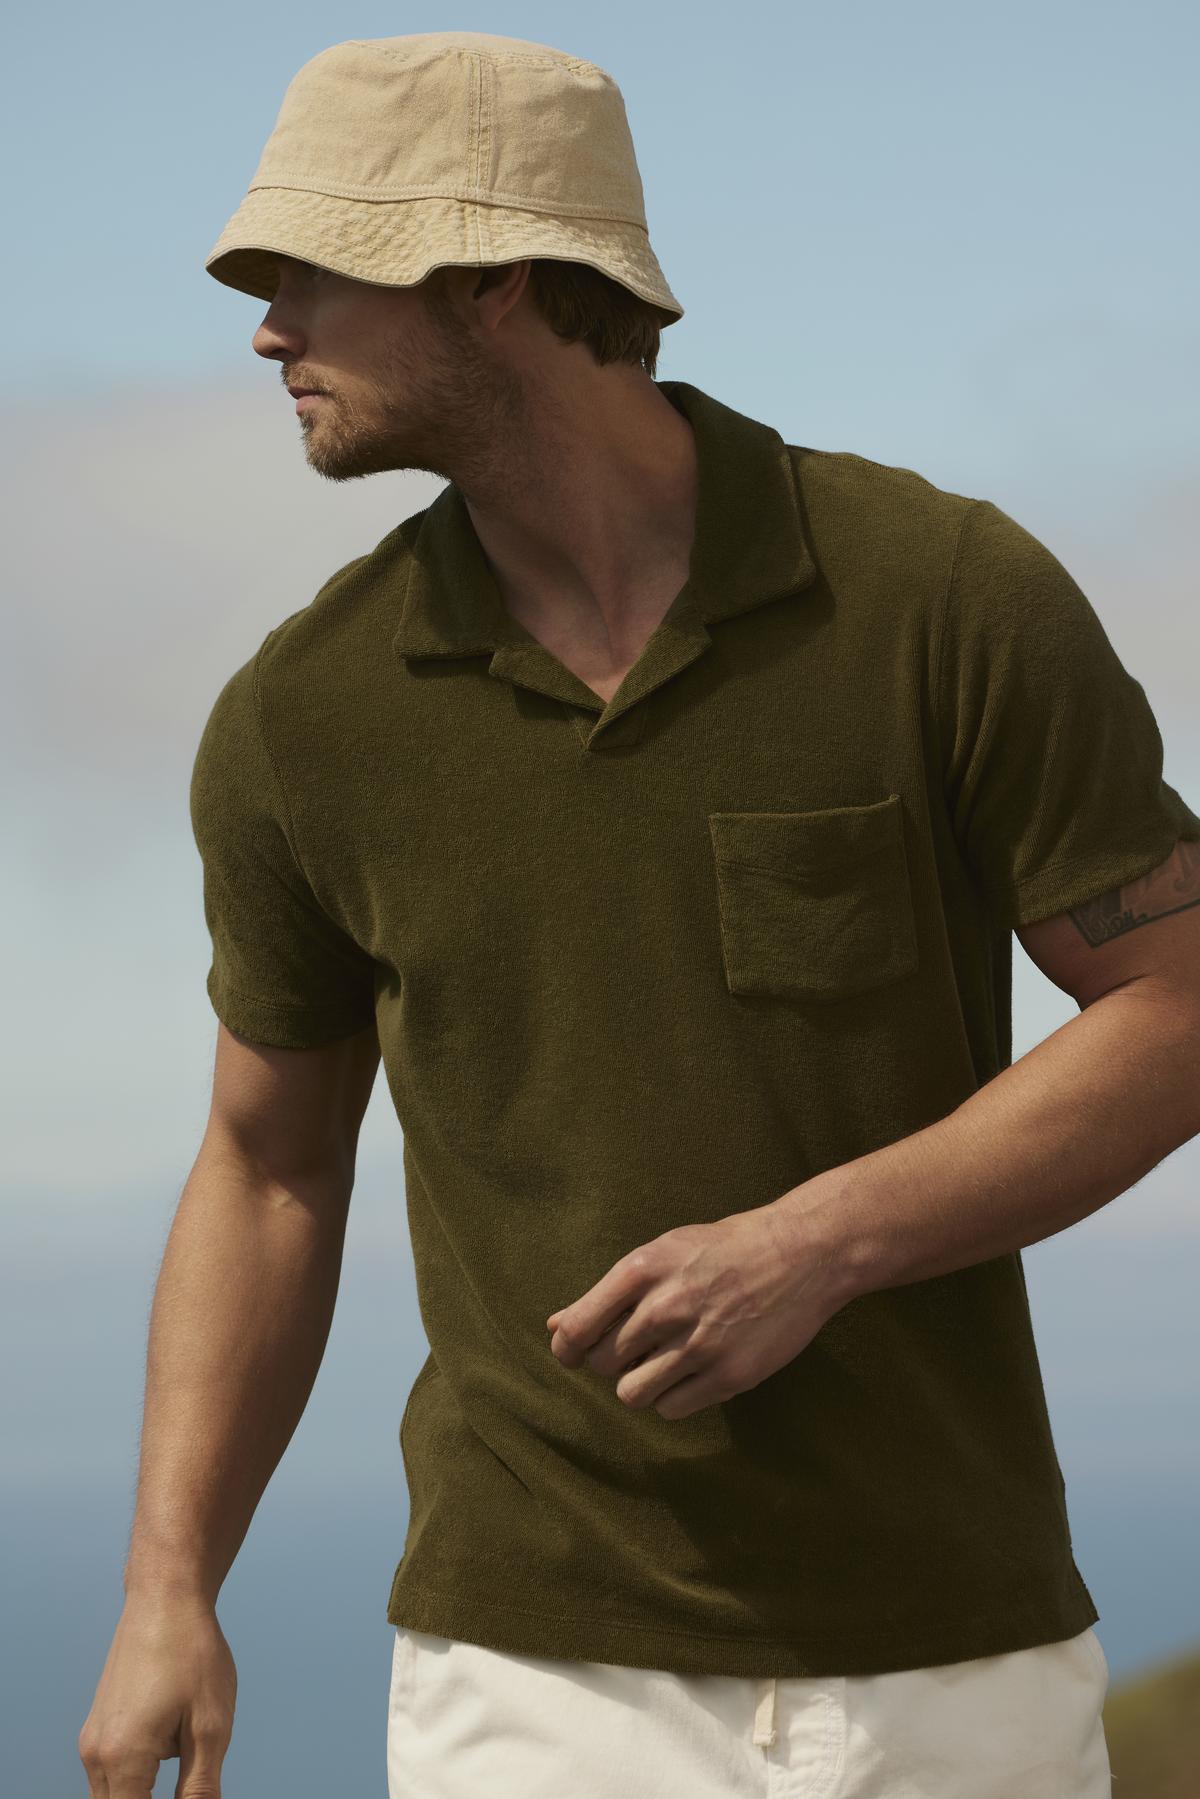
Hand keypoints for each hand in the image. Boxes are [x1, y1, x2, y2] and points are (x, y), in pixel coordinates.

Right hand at [78, 1591, 235, 1796]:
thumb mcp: (210, 1727)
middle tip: (189, 1777)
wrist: (165, 1597)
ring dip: (143, 1792)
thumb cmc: (192, 1655)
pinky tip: (172, 1736)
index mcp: (122, 1759)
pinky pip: (112, 1770)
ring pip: (112, 1793)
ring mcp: (93, 1738)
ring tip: (184, 1752)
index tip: (191, 1794)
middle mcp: (96, 1754)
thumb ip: (200, 1788)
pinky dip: (137, 1774)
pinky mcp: (99, 1723)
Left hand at [545, 1198, 843, 1419]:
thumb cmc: (725, 1249)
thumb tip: (555, 1326)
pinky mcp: (728, 1375)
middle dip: (613, 1360)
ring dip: (641, 1384)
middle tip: (641, 1345)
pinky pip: (670, 1408)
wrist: (802, 1253)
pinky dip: (673, 1397)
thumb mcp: (664, 1251)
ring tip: (666, 1361)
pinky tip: (692, 1372)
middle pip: (603, 1364)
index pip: (577, 1329)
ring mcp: (697, 1345)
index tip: (573, 1353)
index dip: (567, 1348)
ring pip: (631, 1394)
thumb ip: (611, 1293)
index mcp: (643, 1270)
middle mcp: (664, 1308)